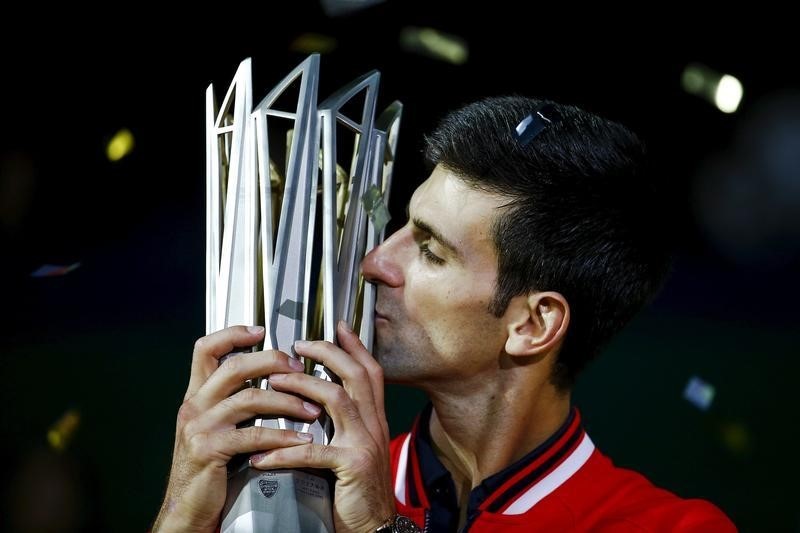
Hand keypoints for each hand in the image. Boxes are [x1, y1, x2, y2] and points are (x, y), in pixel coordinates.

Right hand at [153, 325, 320, 532]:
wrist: (186, 509)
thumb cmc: (208, 467)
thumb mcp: (214, 426)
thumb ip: (232, 400)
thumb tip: (268, 377)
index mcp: (196, 394)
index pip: (205, 348)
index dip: (232, 333)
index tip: (261, 330)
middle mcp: (194, 404)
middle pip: (234, 366)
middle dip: (272, 362)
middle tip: (301, 369)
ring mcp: (200, 426)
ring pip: (250, 398)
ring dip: (288, 402)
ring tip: (313, 409)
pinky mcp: (210, 450)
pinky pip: (254, 434)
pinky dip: (282, 436)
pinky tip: (302, 440)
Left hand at [249, 321, 394, 532]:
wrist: (374, 528)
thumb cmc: (358, 491)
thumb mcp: (355, 450)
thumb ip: (343, 425)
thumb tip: (315, 404)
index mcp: (374, 420)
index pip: (370, 372)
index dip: (355, 346)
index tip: (338, 327)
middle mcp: (374, 425)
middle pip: (357, 374)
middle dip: (327, 353)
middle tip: (298, 344)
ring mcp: (365, 443)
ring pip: (336, 398)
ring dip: (302, 386)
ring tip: (273, 382)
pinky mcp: (352, 465)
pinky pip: (313, 449)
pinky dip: (284, 451)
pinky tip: (260, 456)